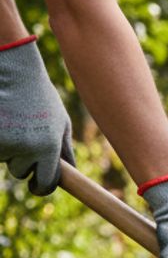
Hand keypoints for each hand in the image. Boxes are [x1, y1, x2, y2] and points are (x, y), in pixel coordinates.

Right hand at [0, 38, 74, 197]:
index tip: (36, 186)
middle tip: (23, 133)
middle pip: (22, 172)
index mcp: (48, 148)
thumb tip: (71, 174)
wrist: (14, 71)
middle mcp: (26, 148)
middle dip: (21, 159)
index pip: (45, 183)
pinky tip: (3, 120)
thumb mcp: (60, 122)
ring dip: (7, 147)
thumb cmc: (39, 97)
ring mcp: (3, 143)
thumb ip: (65, 150)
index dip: (40, 185)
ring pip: (4, 159)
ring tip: (12, 121)